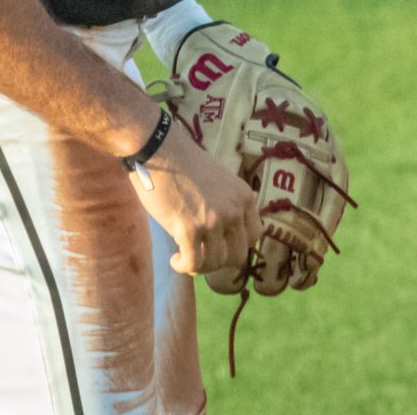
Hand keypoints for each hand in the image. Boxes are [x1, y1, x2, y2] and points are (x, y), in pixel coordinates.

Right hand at [131, 123, 259, 279]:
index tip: (218, 246)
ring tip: (184, 257)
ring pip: (216, 263)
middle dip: (218, 261)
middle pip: (238, 255)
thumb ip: (226, 205)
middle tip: (200, 255)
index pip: (255, 236)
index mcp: (245, 197)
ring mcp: (214, 219)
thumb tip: (223, 235)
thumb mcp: (220, 183)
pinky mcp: (189, 228)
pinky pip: (193, 263)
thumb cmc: (183, 165)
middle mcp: (235, 209)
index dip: (236, 246)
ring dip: (199, 266)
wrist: (161, 150)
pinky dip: (183, 266)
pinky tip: (174, 259)